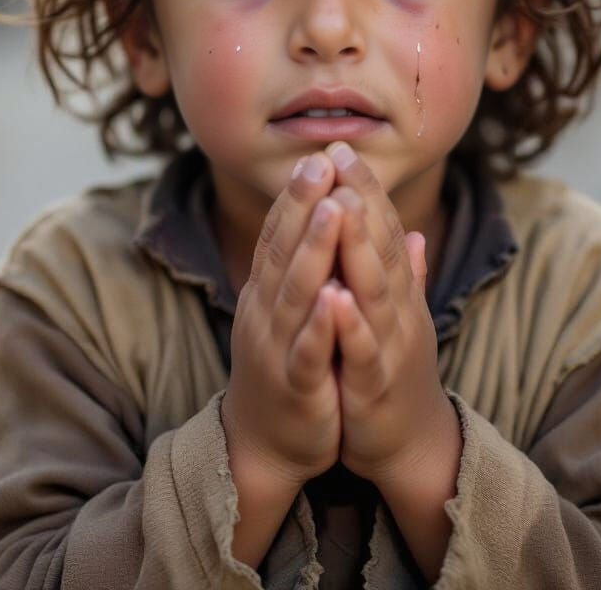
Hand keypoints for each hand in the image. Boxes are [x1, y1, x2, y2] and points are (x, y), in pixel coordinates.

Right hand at [222, 151, 346, 488]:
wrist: (265, 444)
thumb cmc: (287, 366)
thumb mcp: (298, 310)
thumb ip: (314, 265)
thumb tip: (333, 217)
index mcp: (268, 293)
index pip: (279, 235)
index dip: (296, 197)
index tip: (318, 156)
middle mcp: (265, 312)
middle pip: (283, 251)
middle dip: (302, 206)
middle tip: (319, 161)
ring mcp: (276, 348)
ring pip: (296, 293)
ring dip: (313, 250)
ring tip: (331, 210)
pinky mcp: (295, 386)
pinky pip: (308, 352)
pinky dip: (321, 325)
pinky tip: (335, 298)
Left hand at [323, 142, 453, 484]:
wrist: (408, 444)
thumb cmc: (394, 370)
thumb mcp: (398, 315)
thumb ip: (403, 273)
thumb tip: (411, 231)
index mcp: (396, 291)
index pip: (382, 229)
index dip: (365, 188)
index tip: (341, 148)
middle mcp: (398, 310)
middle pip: (381, 247)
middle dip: (361, 199)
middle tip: (339, 155)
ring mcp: (389, 346)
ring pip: (374, 290)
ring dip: (359, 247)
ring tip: (342, 205)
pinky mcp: (374, 386)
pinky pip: (361, 351)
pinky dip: (349, 323)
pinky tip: (333, 296)